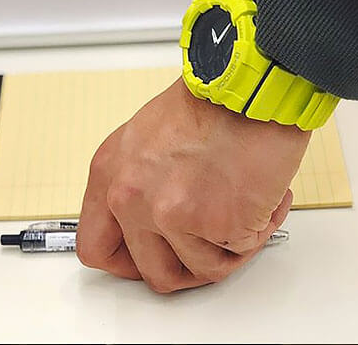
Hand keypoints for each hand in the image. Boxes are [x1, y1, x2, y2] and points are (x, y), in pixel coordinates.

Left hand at [77, 78, 309, 291]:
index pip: (95, 246)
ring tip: (242, 204)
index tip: (149, 258)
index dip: (126, 262)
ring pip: (201, 269)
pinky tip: (262, 198)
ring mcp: (170, 215)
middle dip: (187, 265)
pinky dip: (257, 231)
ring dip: (228, 245)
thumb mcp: (144, 138)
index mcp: (109, 174)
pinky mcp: (216, 224)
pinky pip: (239, 253)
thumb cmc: (208, 101)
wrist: (248, 86)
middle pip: (152, 271)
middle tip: (210, 244)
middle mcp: (131, 198)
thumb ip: (136, 183)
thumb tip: (148, 222)